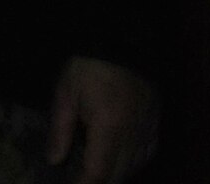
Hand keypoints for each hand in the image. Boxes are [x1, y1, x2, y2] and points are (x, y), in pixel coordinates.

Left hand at [47, 56, 159, 183]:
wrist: (121, 40)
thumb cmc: (88, 66)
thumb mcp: (66, 93)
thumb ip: (60, 130)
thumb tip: (54, 161)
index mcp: (109, 124)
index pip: (98, 172)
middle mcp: (133, 132)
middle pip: (118, 175)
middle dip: (99, 182)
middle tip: (80, 178)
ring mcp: (148, 127)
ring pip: (134, 167)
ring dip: (115, 174)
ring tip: (95, 171)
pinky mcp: (156, 121)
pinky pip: (147, 154)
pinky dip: (133, 163)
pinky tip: (119, 160)